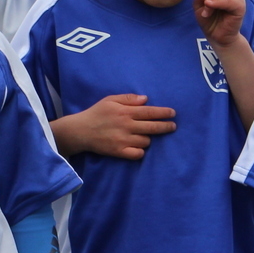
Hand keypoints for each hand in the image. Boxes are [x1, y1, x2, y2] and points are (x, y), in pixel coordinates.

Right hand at [50, 94, 175, 159]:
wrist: (80, 131)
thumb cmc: (96, 113)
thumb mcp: (110, 100)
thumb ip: (128, 99)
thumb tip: (146, 99)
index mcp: (125, 112)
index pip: (150, 112)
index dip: (163, 113)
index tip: (173, 113)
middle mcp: (126, 126)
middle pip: (153, 127)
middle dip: (166, 126)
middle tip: (173, 126)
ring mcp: (123, 140)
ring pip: (146, 141)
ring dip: (149, 138)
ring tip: (146, 135)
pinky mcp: (119, 152)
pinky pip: (138, 154)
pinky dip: (140, 151)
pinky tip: (139, 146)